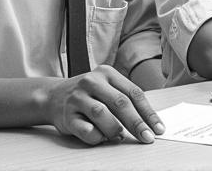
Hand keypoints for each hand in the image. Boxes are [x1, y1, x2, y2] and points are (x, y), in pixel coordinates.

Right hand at [43, 65, 164, 145]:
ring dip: (115, 129)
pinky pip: (86, 130)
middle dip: (137, 123)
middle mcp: (92, 81)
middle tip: (147, 138)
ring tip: (120, 137)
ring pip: (102, 114)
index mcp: (107, 73)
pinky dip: (97, 137)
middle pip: (120, 102)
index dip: (148, 112)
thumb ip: (124, 99)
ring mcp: (78, 97)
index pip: (133, 92)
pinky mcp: (67, 115)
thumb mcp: (107, 87)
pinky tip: (101, 137)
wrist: (53, 95)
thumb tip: (148, 123)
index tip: (158, 128)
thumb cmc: (88, 94)